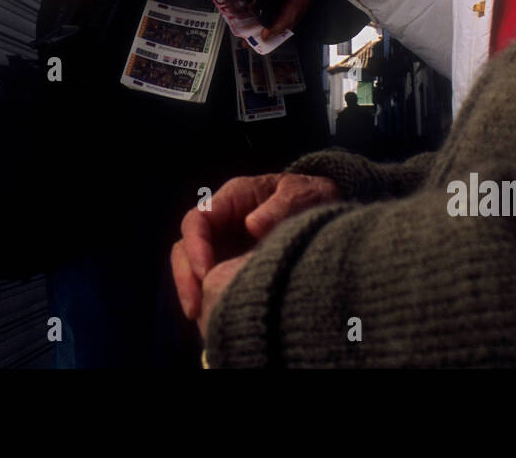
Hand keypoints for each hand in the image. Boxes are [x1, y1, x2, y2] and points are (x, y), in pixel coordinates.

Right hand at [171, 172, 339, 321]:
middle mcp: (222, 223)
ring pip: (194, 269)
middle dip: (186, 278)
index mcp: (232, 199)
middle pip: (186, 248)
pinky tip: (221, 321)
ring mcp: (225, 246)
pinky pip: (213, 284)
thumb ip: (281, 206)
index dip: (195, 247)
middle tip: (196, 308)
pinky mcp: (233, 267)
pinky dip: (212, 302)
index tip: (205, 273)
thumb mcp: (303, 194)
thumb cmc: (311, 196)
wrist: (329, 209)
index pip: (197, 221)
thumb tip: (251, 225)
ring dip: (194, 294)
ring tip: (203, 319)